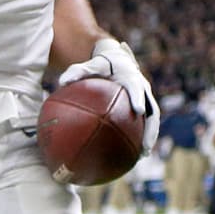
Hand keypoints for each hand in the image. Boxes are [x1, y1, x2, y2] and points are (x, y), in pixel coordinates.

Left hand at [59, 38, 158, 155]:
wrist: (116, 58)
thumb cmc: (100, 64)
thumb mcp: (89, 65)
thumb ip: (77, 71)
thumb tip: (62, 82)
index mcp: (131, 76)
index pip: (137, 88)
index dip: (139, 99)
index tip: (138, 111)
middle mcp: (142, 87)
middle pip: (152, 110)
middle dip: (151, 128)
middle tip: (145, 145)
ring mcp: (145, 97)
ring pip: (152, 118)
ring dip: (150, 136)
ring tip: (142, 155)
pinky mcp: (143, 104)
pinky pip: (145, 121)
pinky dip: (142, 136)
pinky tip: (133, 153)